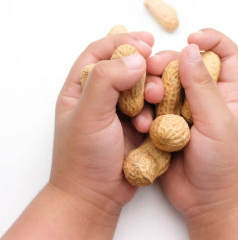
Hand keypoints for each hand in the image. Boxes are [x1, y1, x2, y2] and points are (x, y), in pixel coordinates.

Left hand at [51, 32, 161, 220]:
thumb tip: (136, 59)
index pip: (100, 52)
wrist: (95, 197)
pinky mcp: (134, 126)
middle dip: (142, 67)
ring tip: (155, 99)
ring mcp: (118, 111)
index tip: (146, 42)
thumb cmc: (83, 158)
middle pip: (123, 67)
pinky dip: (154, 111)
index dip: (122, 42)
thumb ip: (107, 82)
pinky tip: (151, 124)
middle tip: (156, 69)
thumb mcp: (89, 116)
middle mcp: (99, 96)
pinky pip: (149, 109)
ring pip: (140, 88)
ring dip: (151, 90)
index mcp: (80, 88)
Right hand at [148, 28, 237, 220]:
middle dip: (169, 63)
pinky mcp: (164, 128)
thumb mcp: (217, 122)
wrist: (208, 204)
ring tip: (148, 100)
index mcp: (224, 94)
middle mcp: (202, 99)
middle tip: (154, 68)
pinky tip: (141, 119)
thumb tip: (190, 49)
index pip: (224, 54)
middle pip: (185, 66)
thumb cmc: (225, 165)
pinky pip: (151, 109)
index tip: (191, 38)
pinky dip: (144, 110)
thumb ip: (202, 87)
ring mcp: (181, 113)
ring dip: (153, 88)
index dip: (210, 39)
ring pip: (164, 87)